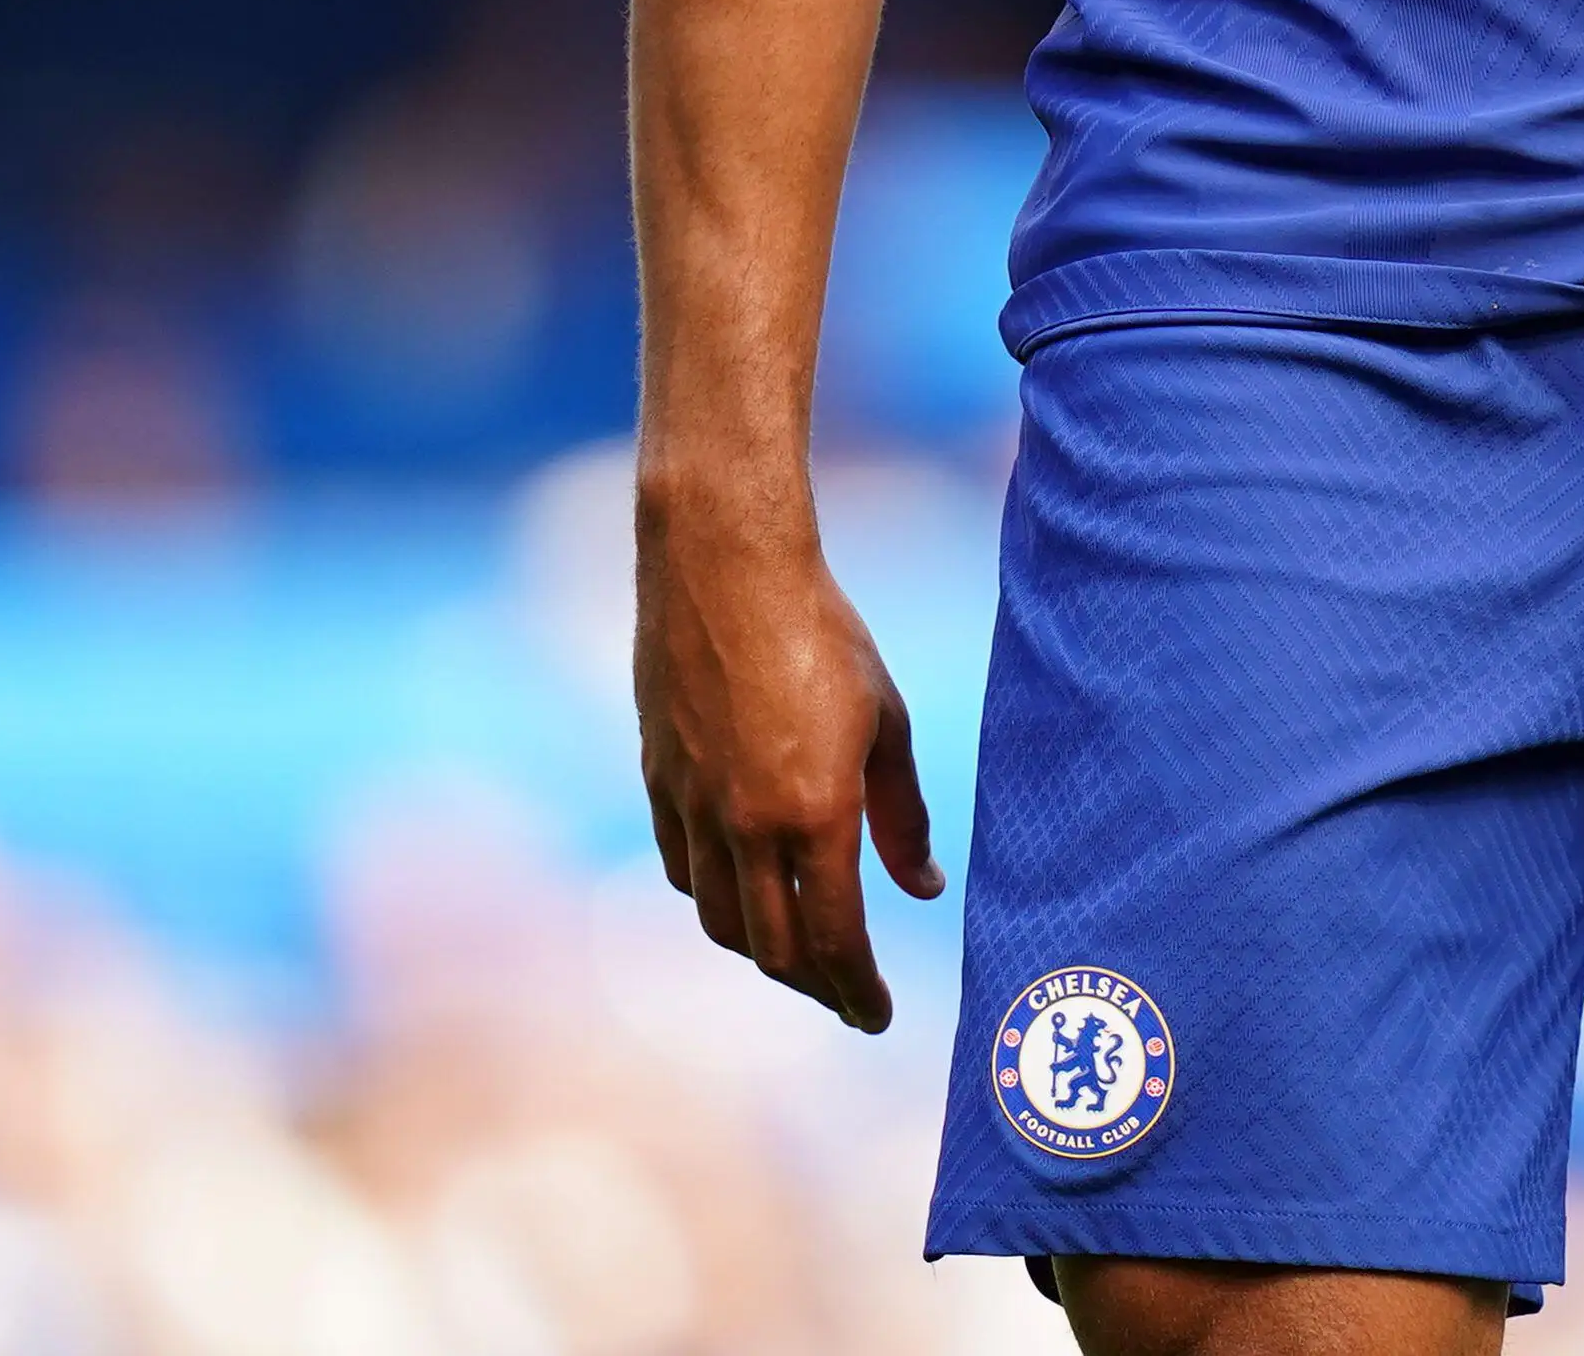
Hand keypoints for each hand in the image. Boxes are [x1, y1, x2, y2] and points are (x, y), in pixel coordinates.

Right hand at [635, 490, 942, 1028]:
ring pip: (722, 919)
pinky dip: (718, 898)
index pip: (834, 940)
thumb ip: (902, 815)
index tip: (877, 1014)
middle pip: (773, 951)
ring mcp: (692, 809)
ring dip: (763, 950)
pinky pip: (683, 870)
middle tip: (846, 997)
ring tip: (800, 954)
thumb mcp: (884, 721)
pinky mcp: (658, 783)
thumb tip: (924, 886)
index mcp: (813, 814)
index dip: (857, 989)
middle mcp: (745, 827)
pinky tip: (744, 892)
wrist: (725, 568)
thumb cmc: (822, 633)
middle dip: (815, 986)